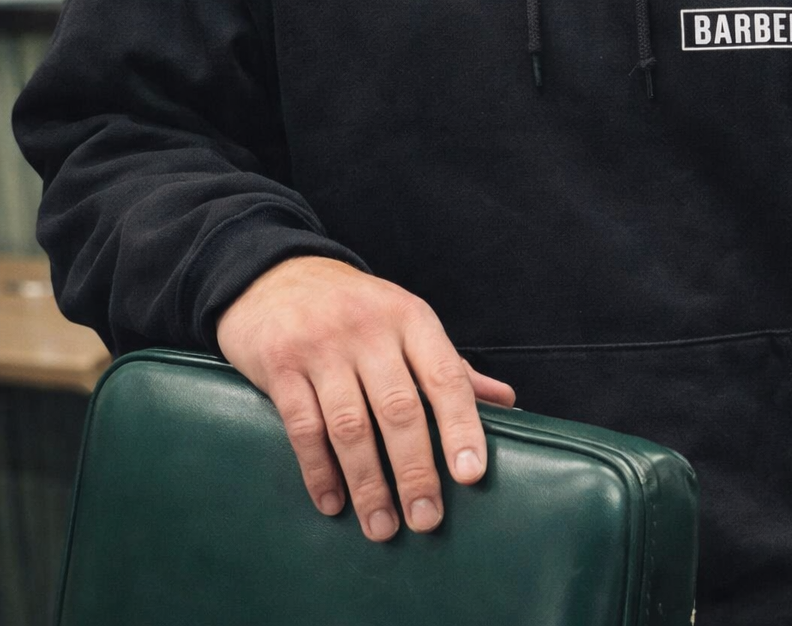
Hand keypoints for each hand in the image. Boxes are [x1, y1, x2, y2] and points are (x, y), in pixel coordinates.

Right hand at [214, 255, 515, 541]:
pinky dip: (320, 472)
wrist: (275, 275)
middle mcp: (368, 328)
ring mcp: (321, 346)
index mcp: (409, 317)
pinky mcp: (280, 365)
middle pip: (399, 409)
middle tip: (427, 520)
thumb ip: (450, 367)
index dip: (462, 426)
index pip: (445, 375)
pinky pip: (303, 428)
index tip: (472, 475)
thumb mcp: (405, 322)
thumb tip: (505, 403)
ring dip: (368, 484)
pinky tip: (333, 502)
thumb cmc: (355, 309)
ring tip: (382, 527)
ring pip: (350, 426)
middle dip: (415, 471)